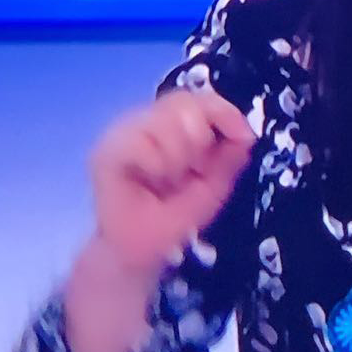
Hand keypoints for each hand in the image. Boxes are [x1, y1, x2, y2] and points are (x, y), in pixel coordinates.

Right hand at [89, 85, 257, 273]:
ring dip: (177, 158)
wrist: (140, 254)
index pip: (197, 98)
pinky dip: (156, 165)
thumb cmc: (172, 217)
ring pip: (162, 121)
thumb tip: (246, 133)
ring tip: (168, 181)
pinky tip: (150, 181)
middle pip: (181, 102)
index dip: (223, 110)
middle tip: (192, 171)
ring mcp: (121, 133)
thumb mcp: (213, 186)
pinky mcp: (105, 152)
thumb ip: (229, 157)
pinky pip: (141, 143)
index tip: (243, 136)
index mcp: (169, 124)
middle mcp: (144, 121)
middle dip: (199, 140)